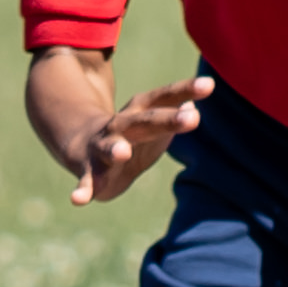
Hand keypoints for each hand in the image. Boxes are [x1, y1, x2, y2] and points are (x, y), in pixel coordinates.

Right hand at [62, 65, 207, 205]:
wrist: (83, 146)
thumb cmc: (131, 135)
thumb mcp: (155, 124)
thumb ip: (175, 114)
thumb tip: (193, 107)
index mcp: (140, 112)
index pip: (164, 98)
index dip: (186, 90)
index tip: (209, 85)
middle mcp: (121, 125)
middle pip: (144, 121)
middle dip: (167, 120)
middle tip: (193, 118)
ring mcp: (102, 147)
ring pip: (108, 148)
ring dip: (114, 150)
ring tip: (122, 153)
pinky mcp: (90, 172)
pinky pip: (85, 181)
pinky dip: (82, 190)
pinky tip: (79, 200)